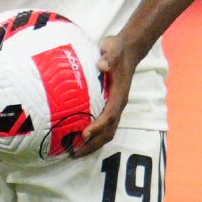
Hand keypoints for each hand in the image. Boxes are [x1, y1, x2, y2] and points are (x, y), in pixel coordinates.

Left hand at [73, 35, 139, 157]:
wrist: (128, 50)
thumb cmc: (118, 50)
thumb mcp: (113, 49)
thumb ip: (108, 58)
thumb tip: (102, 66)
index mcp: (120, 94)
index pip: (110, 115)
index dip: (98, 126)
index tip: (84, 134)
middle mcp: (118, 104)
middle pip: (109, 131)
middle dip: (93, 144)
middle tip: (74, 153)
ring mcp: (115, 107)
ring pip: (107, 132)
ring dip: (92, 144)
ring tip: (74, 152)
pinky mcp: (110, 106)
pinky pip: (103, 125)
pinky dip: (92, 136)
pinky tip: (77, 139)